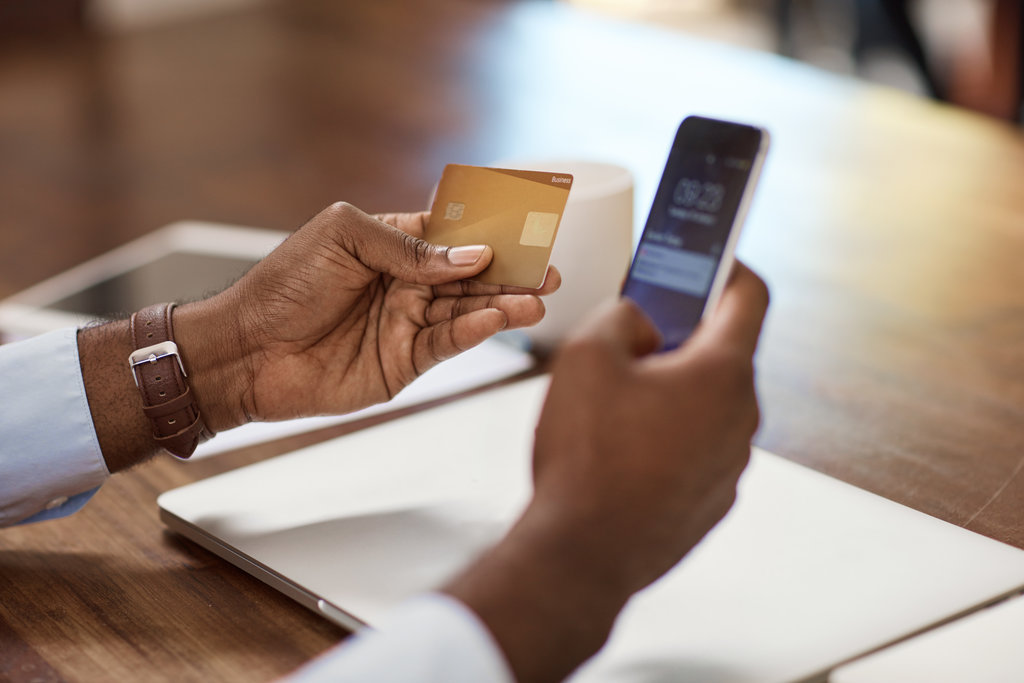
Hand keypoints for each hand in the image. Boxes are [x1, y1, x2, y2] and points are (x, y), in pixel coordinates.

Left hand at [180, 202, 559, 429]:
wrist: (247, 350)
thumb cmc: (282, 285)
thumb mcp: (343, 238)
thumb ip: (409, 246)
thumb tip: (470, 255)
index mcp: (391, 244)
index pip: (453, 234)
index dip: (490, 231)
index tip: (528, 228)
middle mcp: (406, 283)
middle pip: (471, 275)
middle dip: (512, 272)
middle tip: (549, 271)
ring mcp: (407, 323)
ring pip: (468, 311)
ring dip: (504, 304)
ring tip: (538, 299)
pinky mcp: (405, 362)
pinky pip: (448, 343)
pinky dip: (474, 331)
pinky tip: (497, 319)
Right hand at [444, 263, 768, 682]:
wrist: (582, 555)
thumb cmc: (586, 458)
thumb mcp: (586, 356)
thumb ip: (621, 316)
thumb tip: (640, 320)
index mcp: (722, 375)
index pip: (749, 297)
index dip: (727, 266)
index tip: (707, 257)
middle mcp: (741, 420)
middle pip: (723, 353)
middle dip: (680, 337)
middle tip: (634, 336)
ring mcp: (730, 465)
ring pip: (707, 404)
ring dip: (671, 390)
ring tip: (614, 404)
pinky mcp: (712, 500)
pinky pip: (696, 447)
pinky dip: (667, 436)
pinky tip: (619, 451)